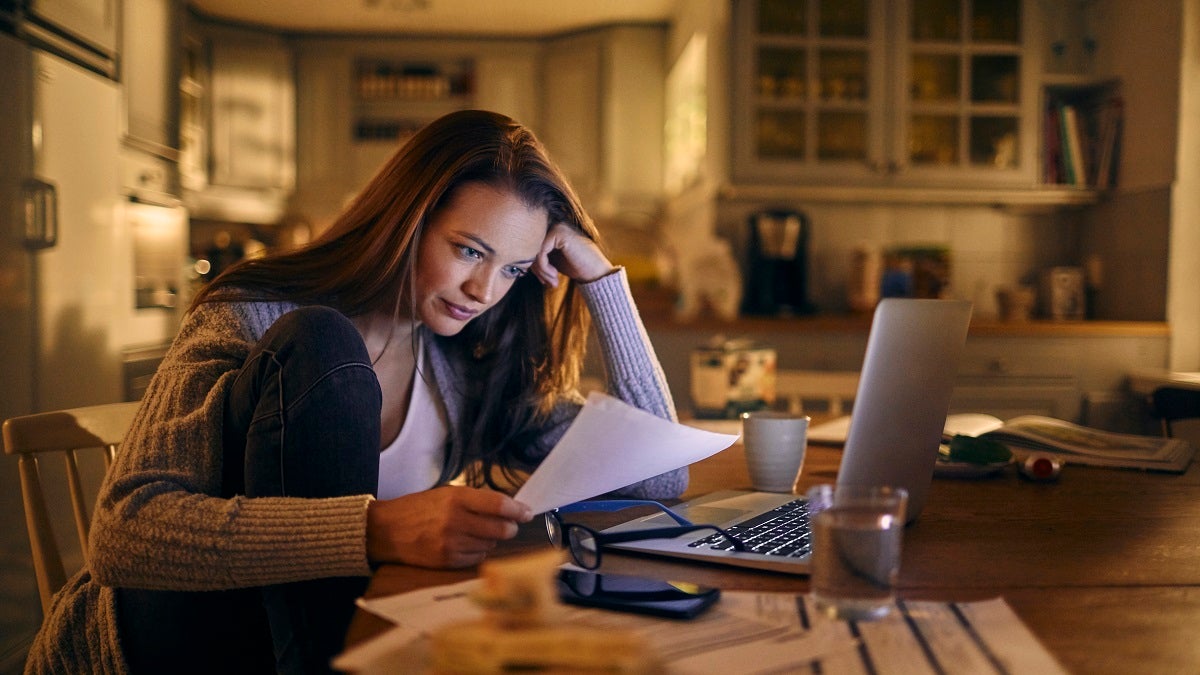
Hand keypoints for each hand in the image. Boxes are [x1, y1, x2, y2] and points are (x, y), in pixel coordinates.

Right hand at [366, 486, 533, 567]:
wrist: (386, 531)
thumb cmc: (418, 508)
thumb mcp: (445, 493)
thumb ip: (475, 500)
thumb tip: (508, 508)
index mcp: (457, 498)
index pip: (499, 505)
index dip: (518, 510)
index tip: (527, 512)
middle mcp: (456, 521)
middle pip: (501, 529)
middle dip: (510, 528)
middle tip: (508, 526)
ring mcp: (452, 544)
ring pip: (491, 546)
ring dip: (492, 541)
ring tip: (479, 533)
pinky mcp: (448, 561)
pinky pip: (477, 558)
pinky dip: (478, 551)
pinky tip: (468, 544)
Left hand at [532, 222, 616, 287]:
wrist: (597, 274)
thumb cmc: (577, 267)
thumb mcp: (552, 260)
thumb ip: (537, 255)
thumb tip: (515, 259)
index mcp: (551, 228)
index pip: (530, 245)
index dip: (533, 265)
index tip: (542, 280)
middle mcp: (553, 222)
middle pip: (530, 246)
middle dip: (536, 269)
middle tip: (546, 283)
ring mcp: (557, 225)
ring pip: (533, 249)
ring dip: (540, 270)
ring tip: (552, 281)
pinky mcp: (559, 233)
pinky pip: (540, 252)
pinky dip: (543, 268)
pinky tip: (554, 276)